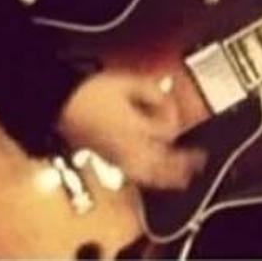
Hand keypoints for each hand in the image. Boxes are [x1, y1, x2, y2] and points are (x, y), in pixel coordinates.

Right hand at [56, 71, 205, 189]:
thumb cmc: (93, 92)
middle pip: (162, 163)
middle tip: (200, 161)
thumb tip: (166, 99)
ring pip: (149, 175)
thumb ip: (152, 91)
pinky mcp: (109, 161)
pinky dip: (151, 179)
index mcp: (135, 128)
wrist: (61, 103)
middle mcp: (128, 148)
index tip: (171, 106)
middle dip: (182, 164)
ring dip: (169, 178)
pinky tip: (155, 178)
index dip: (173, 118)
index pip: (166, 132)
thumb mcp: (127, 81)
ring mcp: (117, 158)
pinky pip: (136, 176)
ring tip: (185, 178)